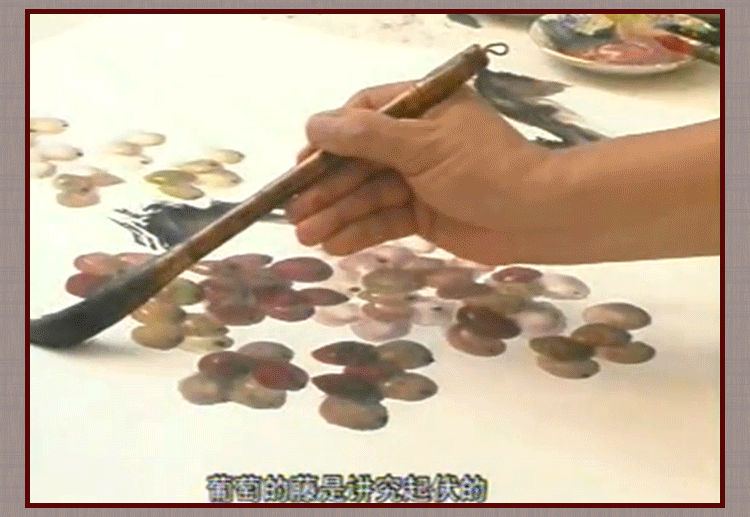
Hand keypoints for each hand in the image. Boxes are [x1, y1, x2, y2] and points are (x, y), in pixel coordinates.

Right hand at [285, 82, 557, 264]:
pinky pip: (383, 220)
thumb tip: (314, 126)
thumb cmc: (484, 169)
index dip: (328, 142)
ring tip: (305, 234)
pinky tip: (332, 244)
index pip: (362, 116)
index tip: (302, 165)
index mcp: (420, 109)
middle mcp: (415, 142)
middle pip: (359, 161)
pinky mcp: (423, 215)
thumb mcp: (423, 145)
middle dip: (327, 187)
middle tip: (293, 211)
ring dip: (336, 213)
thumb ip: (367, 137)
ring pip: (367, 194)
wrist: (537, 217)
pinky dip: (359, 232)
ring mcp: (418, 180)